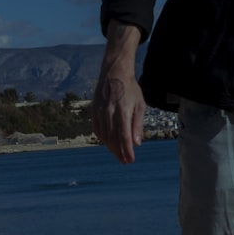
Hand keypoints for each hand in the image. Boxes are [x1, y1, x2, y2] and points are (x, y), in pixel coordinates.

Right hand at [91, 21, 144, 163]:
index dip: (126, 150)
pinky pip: (97, 128)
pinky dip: (103, 138)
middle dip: (119, 152)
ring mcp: (100, 111)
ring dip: (111, 147)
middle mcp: (109, 112)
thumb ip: (137, 125)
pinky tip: (108, 144)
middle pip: (113, 138)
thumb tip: (136, 143)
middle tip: (125, 161)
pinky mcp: (94, 110)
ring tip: (118, 155)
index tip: (130, 160)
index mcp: (122, 110)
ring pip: (104, 135)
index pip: (124, 136)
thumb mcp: (140, 105)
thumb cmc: (130, 89)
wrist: (114, 73)